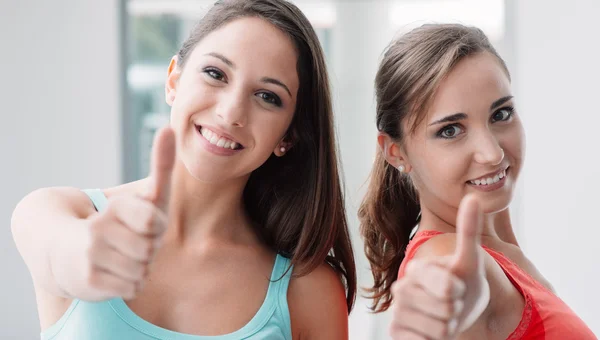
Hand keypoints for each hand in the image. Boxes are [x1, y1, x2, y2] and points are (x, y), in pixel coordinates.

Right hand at [65, 127, 175, 300]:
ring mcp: (92, 257)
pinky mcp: (90, 282)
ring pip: (144, 270)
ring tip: (121, 255)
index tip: (142, 220)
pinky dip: (130, 282)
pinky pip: (134, 287)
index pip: (154, 221)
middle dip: (149, 247)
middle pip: (152, 249)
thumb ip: (161, 165)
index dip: (155, 225)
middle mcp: (100, 230)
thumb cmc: (117, 220)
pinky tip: (114, 271)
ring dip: (140, 266)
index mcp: (116, 207)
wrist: (64, 248)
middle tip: (130, 240)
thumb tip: (170, 128)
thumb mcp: (142, 194)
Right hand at [389, 194, 489, 339]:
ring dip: (449, 328)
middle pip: (446, 309)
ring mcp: (399, 311)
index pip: (448, 287)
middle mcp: (402, 288)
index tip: (458, 287)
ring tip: (444, 318)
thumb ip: (469, 229)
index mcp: (417, 269)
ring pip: (440, 329)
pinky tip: (431, 331)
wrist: (457, 312)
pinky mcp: (397, 331)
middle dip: (457, 311)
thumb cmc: (463, 284)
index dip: (460, 291)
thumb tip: (472, 197)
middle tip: (452, 305)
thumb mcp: (470, 259)